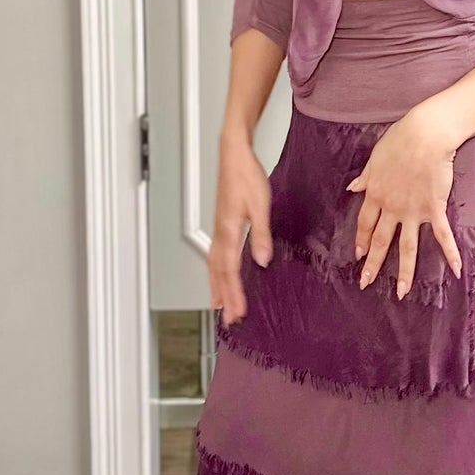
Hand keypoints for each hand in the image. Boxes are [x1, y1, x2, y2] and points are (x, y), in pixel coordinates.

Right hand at [208, 133, 271, 324]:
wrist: (234, 155)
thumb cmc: (247, 176)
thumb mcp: (260, 205)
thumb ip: (260, 234)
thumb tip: (261, 260)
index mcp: (228, 231)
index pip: (230, 270)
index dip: (234, 294)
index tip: (238, 312)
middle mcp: (219, 233)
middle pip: (218, 273)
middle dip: (223, 297)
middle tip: (228, 320)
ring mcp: (218, 229)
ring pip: (213, 266)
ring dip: (216, 287)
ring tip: (218, 305)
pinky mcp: (220, 224)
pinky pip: (214, 255)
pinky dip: (215, 271)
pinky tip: (219, 275)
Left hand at [345, 105, 464, 297]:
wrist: (424, 136)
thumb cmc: (400, 140)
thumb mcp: (374, 158)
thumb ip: (365, 177)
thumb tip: (352, 188)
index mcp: (375, 194)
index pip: (365, 223)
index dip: (362, 240)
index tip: (359, 254)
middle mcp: (392, 208)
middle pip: (381, 241)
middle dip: (373, 265)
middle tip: (366, 283)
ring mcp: (413, 212)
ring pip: (407, 247)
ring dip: (405, 272)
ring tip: (403, 292)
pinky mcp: (434, 209)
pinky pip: (442, 236)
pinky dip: (450, 254)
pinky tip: (456, 271)